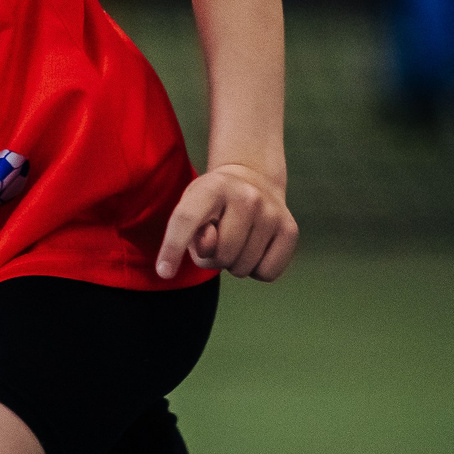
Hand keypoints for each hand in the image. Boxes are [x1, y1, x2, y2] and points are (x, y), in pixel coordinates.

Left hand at [155, 163, 296, 280]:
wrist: (253, 179)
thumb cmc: (212, 202)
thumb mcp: (192, 206)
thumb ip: (189, 229)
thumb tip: (210, 247)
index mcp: (211, 187)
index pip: (187, 219)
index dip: (172, 247)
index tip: (163, 272)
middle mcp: (246, 196)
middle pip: (219, 254)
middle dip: (212, 257)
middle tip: (218, 238)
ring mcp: (271, 212)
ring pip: (242, 268)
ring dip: (234, 264)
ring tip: (237, 239)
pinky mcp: (290, 230)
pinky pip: (266, 274)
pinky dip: (257, 270)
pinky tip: (255, 248)